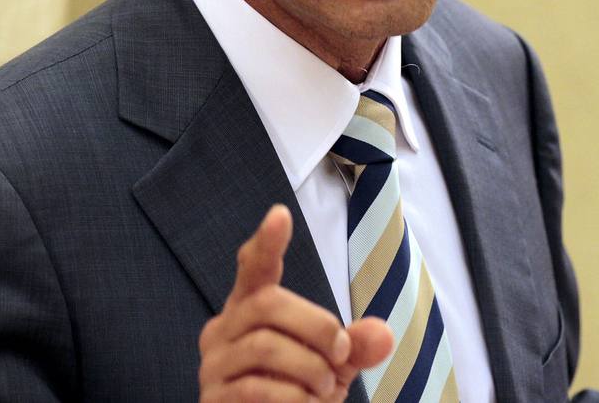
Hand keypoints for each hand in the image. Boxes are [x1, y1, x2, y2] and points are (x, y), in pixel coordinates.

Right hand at [198, 205, 393, 401]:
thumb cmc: (299, 389)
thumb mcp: (334, 363)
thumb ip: (355, 345)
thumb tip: (384, 336)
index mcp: (251, 307)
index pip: (253, 266)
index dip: (266, 242)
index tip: (280, 214)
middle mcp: (224, 328)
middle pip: (268, 303)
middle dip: (317, 326)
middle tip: (342, 353)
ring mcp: (214, 364)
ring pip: (264, 346)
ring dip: (309, 367)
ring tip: (327, 387)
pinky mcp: (215, 398)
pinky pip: (255, 388)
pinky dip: (293, 398)